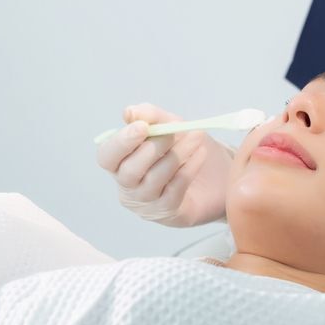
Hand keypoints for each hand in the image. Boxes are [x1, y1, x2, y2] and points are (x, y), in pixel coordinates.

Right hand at [96, 103, 232, 226]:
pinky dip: (189, 168)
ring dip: (178, 154)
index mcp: (120, 163)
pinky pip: (176, 188)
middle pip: (129, 171)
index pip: (107, 157)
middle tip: (175, 131)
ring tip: (197, 137)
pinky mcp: (168, 212)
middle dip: (153, 147)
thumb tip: (129, 112)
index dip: (121, 142)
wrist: (217, 172)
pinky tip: (201, 153)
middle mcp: (128, 186)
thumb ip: (150, 116)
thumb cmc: (184, 147)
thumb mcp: (168, 124)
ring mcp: (147, 202)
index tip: (142, 126)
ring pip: (155, 178)